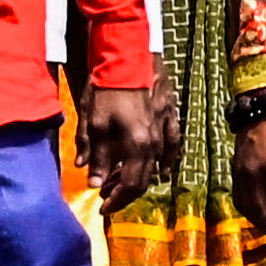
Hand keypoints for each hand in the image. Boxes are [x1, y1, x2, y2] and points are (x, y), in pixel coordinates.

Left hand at [80, 74, 173, 199]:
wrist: (129, 56)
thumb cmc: (107, 88)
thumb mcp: (94, 121)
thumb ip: (95, 153)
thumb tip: (93, 181)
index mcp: (137, 146)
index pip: (130, 185)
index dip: (116, 200)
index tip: (102, 208)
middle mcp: (156, 144)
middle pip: (144, 179)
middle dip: (124, 193)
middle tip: (107, 198)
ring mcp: (166, 130)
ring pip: (156, 165)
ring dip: (138, 177)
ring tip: (120, 182)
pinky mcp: (171, 117)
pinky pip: (172, 146)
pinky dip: (165, 160)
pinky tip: (160, 168)